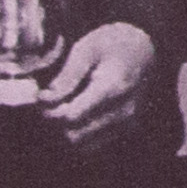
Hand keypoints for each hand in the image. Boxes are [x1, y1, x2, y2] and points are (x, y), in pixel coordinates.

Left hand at [34, 23, 159, 150]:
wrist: (144, 48)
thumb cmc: (113, 43)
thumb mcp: (86, 48)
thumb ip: (66, 76)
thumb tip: (45, 99)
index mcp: (112, 86)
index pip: (72, 116)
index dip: (50, 109)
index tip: (42, 96)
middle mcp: (122, 110)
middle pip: (75, 134)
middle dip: (56, 122)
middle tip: (50, 103)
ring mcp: (127, 122)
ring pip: (83, 144)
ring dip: (67, 130)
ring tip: (63, 107)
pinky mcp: (127, 129)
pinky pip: (94, 145)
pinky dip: (81, 133)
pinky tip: (77, 114)